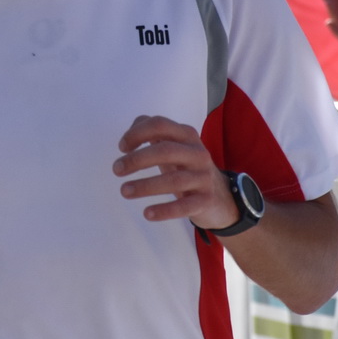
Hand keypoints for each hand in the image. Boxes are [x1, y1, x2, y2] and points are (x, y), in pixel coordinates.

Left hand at [113, 114, 238, 228]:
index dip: (137, 133)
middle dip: (137, 159)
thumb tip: (130, 132)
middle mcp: (198, 153)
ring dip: (145, 186)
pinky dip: (164, 210)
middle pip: (165, 151)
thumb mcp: (174, 148)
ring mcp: (203, 177)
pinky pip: (184, 206)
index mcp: (187, 136)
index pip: (160, 125)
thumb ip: (154, 134)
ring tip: (124, 191)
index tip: (122, 148)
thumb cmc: (188, 168)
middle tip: (116, 170)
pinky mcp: (205, 200)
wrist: (221, 197)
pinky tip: (147, 213)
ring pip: (174, 180)